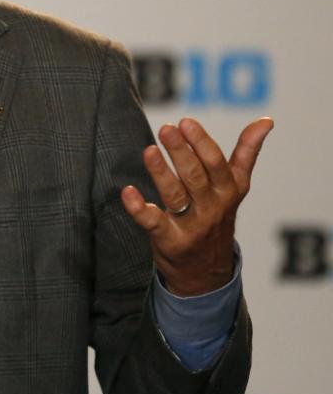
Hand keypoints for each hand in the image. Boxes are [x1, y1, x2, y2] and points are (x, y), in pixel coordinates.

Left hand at [121, 117, 272, 295]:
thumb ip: (246, 153)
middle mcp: (211, 208)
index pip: (216, 164)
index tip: (186, 122)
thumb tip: (266, 120)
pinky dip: (139, 208)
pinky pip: (153, 223)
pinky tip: (128, 192)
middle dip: (181, 152)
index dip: (202, 143)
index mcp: (228, 191)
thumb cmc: (217, 217)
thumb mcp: (237, 187)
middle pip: (195, 177)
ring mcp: (190, 225)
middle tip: (166, 129)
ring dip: (161, 173)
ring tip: (149, 150)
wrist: (207, 273)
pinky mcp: (169, 240)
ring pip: (175, 196)